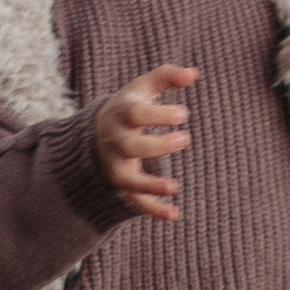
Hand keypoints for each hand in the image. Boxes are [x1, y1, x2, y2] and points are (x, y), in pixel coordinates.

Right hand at [94, 62, 197, 223]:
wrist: (95, 133)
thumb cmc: (128, 106)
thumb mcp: (142, 88)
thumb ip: (166, 76)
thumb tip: (193, 73)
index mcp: (120, 115)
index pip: (135, 114)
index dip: (158, 115)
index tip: (184, 114)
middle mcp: (115, 142)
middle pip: (131, 146)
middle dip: (157, 145)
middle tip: (186, 139)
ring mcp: (116, 166)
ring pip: (129, 180)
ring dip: (150, 186)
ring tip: (174, 187)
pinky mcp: (122, 185)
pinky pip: (135, 201)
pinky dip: (152, 210)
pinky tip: (173, 215)